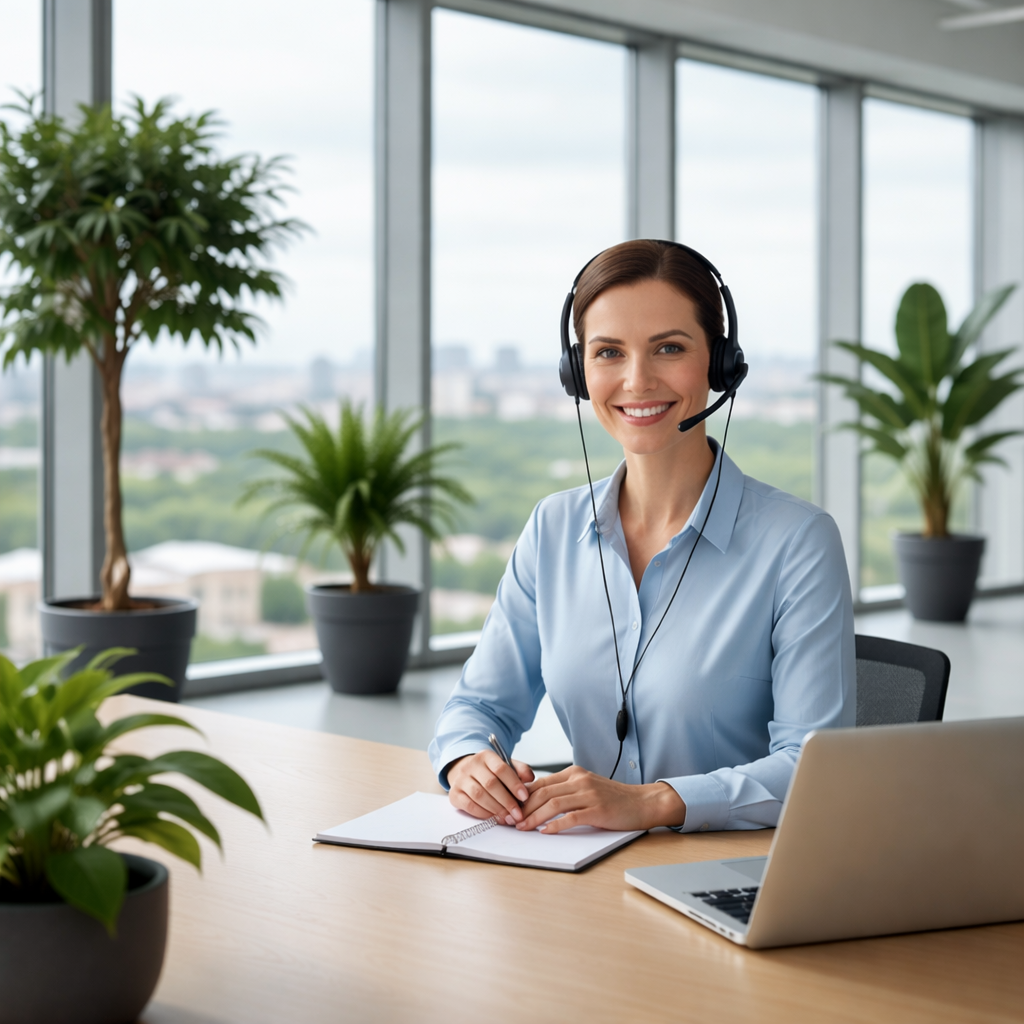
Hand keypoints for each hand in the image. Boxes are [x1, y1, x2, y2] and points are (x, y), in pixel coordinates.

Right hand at [446, 751, 535, 824]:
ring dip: (496, 810)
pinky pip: (469, 806)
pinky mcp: (454, 794)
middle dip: (507, 801)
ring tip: (508, 818)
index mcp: (486, 756)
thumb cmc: (490, 772)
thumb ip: (520, 770)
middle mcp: (471, 765)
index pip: (501, 768)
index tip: (524, 797)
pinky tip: (495, 818)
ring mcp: (460, 779)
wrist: (466, 772)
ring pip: (479, 796)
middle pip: (490, 784)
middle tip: (518, 814)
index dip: (514, 784)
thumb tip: (530, 779)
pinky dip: (484, 814)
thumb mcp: (506, 765)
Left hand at [515, 766, 685, 833]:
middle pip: (543, 792)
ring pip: (553, 804)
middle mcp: (579, 780)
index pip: (540, 783)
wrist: (642, 802)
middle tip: (512, 821)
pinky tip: (546, 832)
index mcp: (574, 773)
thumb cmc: (613, 798)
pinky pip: (571, 817)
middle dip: (524, 808)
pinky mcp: (598, 810)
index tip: (511, 809)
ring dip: (535, 817)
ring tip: (523, 828)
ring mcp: (589, 794)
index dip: (523, 797)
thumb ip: (565, 790)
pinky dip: (556, 825)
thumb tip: (537, 801)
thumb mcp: (586, 787)